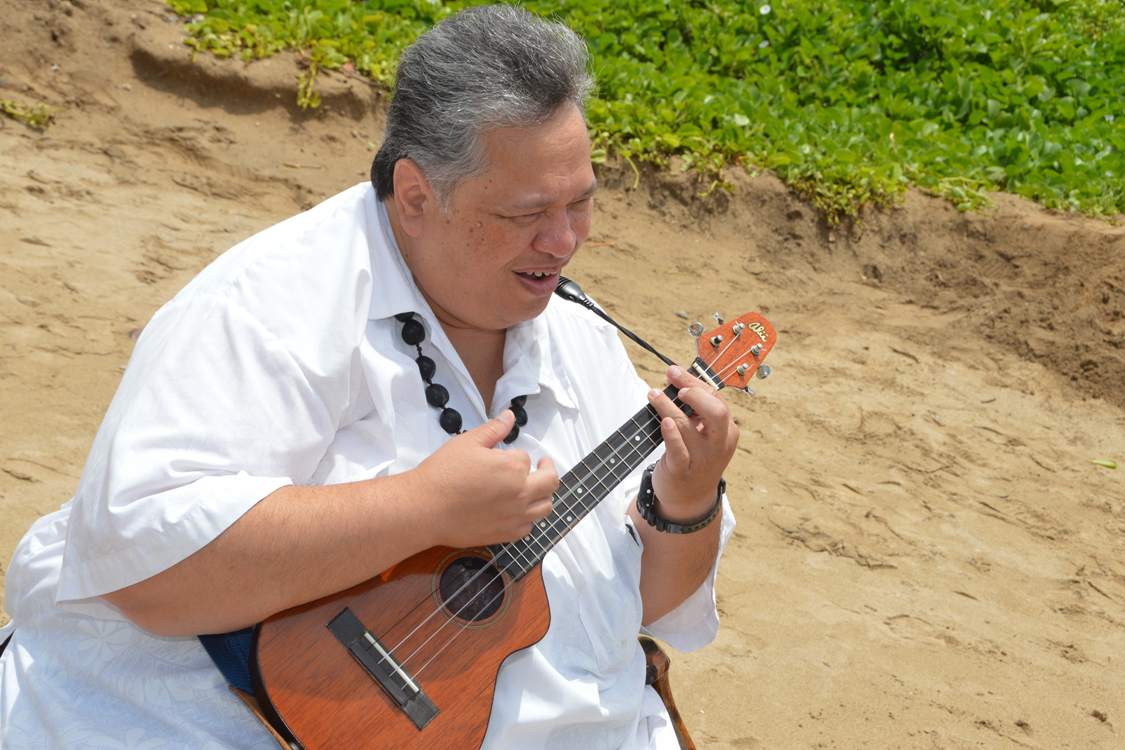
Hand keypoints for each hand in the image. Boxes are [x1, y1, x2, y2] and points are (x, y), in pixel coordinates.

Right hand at [412, 410, 557, 547]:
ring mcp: (514, 516)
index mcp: (513, 468)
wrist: (424, 508)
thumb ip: (494, 429)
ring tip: (536, 488)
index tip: (506, 455)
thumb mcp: (468, 442)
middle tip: (543, 465)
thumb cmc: (442, 476)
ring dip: (544, 495)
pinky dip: (528, 518)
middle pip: (550, 482)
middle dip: (548, 470)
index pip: (526, 457)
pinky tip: (519, 511)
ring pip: (545, 507)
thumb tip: (509, 418)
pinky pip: (528, 528)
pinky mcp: (504, 534)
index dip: (515, 454)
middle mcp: (519, 494)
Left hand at [646, 365, 738, 522]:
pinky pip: (678, 449)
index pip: (715, 399)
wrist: (689, 499)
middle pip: (716, 411)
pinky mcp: (683, 470)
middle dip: (694, 392)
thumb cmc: (694, 458)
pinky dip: (671, 434)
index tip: (675, 372)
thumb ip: (694, 411)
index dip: (694, 383)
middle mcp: (719, 444)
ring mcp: (703, 458)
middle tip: (676, 384)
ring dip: (668, 407)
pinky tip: (664, 421)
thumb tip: (675, 380)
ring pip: (688, 426)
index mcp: (727, 431)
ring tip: (653, 395)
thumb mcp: (702, 434)